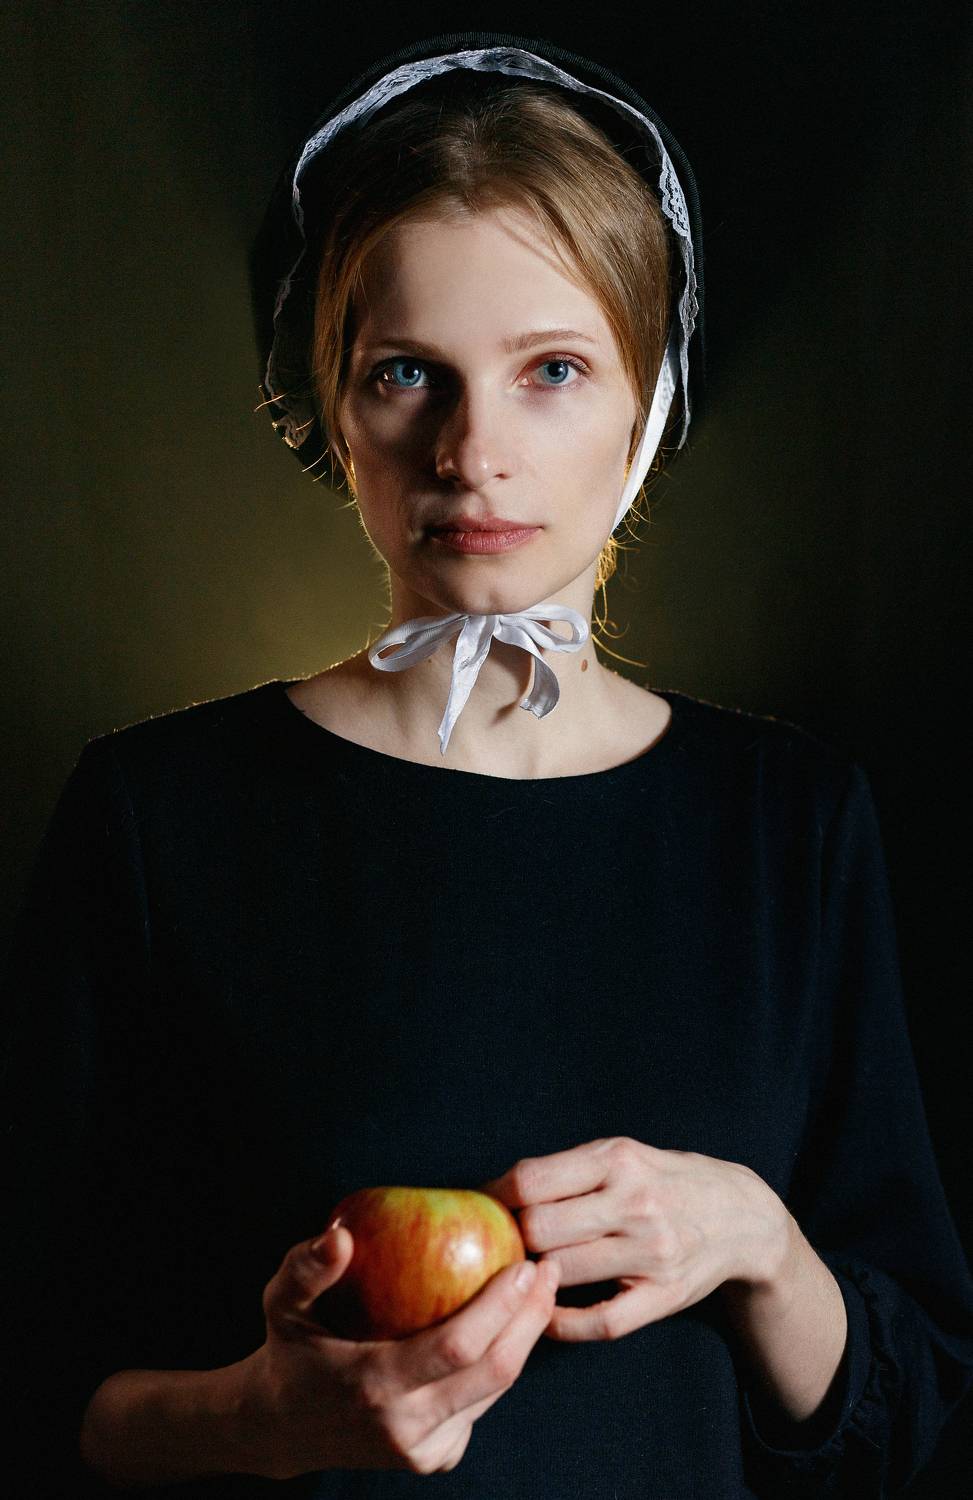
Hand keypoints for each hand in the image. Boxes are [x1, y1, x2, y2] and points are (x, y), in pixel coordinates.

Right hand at [232, 1226, 559, 1477]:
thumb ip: (306, 1268)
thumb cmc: (289, 1348)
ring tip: (541, 1288)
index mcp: (373, 1387)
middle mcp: (405, 1428)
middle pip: (494, 1373)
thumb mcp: (280, 1303)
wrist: (283, 1429)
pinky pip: (481, 1404)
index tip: (525, 1263)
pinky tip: (513, 1322)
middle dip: (531, 1318)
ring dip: (525, 1338)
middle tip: (548, 1267)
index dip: (500, 1307)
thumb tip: (341, 1235)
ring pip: (495, 1391)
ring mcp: (424, 1450)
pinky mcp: (436, 1457)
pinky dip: (501, 1362)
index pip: (457, 1347)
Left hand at [480, 1137, 788, 1341]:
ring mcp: (651, 1252)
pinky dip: (561, 1323)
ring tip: (520, 1273)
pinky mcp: (663, 1296)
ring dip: (532, 1277)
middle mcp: (635, 1203)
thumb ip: (568, 1170)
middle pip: (539, 1228)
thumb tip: (496, 1192)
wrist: (740, 1217)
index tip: (480, 1208)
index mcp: (618, 1159)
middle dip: (510, 1239)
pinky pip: (598, 1321)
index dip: (495, 1197)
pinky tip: (545, 1313)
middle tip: (497, 1245)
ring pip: (561, 1273)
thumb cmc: (663, 1181)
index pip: (532, 1180)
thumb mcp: (623, 1154)